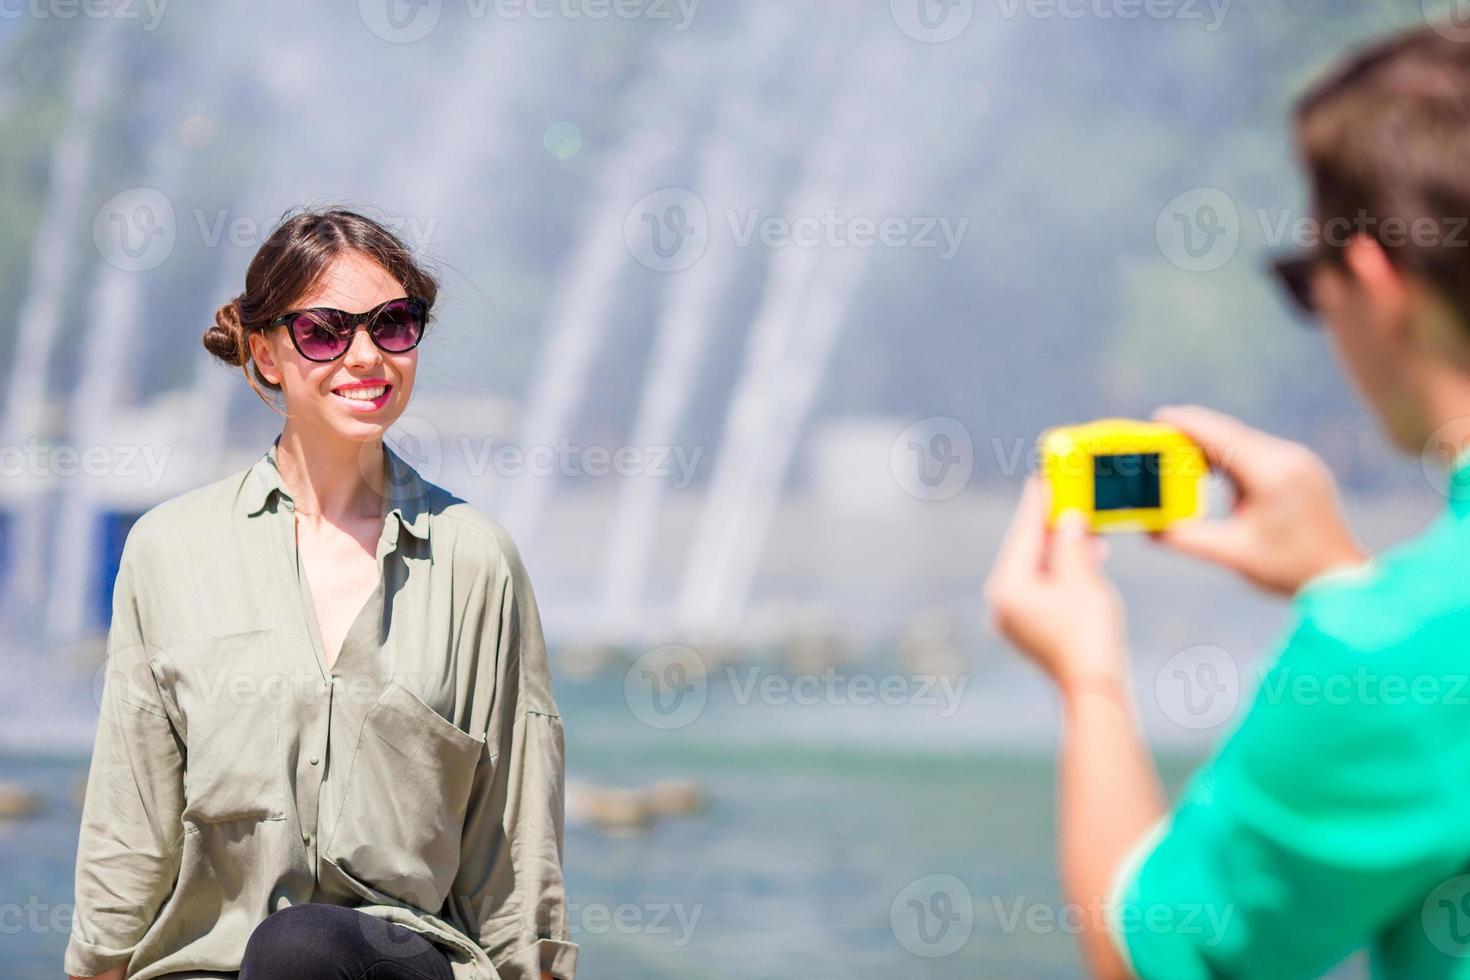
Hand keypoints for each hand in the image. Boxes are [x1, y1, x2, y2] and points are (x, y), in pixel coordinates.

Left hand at [984, 474, 1125, 688]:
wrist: (1096, 686)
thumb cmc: (1087, 631)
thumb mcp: (1080, 577)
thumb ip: (1070, 542)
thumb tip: (1067, 519)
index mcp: (1006, 588)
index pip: (1022, 536)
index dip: (1035, 505)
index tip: (1041, 480)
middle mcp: (1003, 604)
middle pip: (1027, 553)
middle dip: (1049, 526)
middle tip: (1063, 496)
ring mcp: (1016, 620)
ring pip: (1038, 572)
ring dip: (1062, 549)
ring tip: (1086, 527)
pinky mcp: (1033, 631)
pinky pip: (1046, 590)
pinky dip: (1064, 572)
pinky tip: (1087, 557)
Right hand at [1149, 404, 1368, 595]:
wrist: (1342, 577)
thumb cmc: (1290, 569)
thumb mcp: (1233, 554)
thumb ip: (1188, 540)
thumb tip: (1150, 532)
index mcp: (1271, 474)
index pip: (1220, 437)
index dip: (1186, 424)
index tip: (1157, 416)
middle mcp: (1288, 459)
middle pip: (1231, 433)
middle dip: (1194, 432)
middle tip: (1159, 435)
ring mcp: (1299, 461)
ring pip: (1245, 441)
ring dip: (1213, 444)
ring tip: (1181, 454)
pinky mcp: (1302, 469)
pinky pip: (1259, 451)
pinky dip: (1232, 454)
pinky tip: (1215, 468)